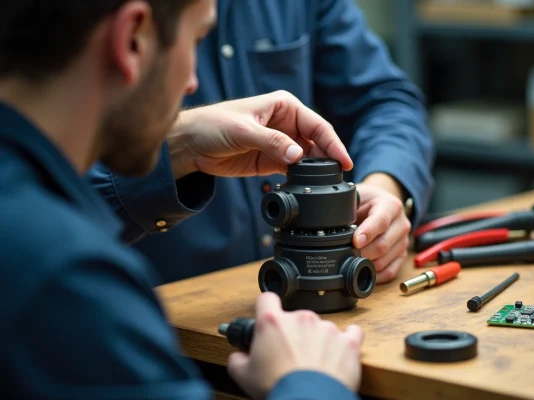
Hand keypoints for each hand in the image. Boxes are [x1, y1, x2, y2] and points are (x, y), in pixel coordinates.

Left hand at [167, 90, 352, 179]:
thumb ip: (272, 142)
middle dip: (328, 159)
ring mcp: (281, 143)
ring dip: (316, 171)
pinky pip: (294, 170)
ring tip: (325, 186)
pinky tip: (307, 188)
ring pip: (308, 158)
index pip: (316, 125)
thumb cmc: (212, 125)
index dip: (333, 143)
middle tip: (338, 178)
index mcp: (284, 106)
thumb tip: (298, 156)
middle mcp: (286, 123)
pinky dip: (301, 179)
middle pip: (316, 142)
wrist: (190, 145)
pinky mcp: (272, 161)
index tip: (344, 161)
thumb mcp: (243, 131)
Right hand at [227, 292, 363, 399]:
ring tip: (314, 364)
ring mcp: (326, 328)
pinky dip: (346, 341)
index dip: (265, 308)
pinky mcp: (348, 341)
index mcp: (273, 322)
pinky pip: (351, 333)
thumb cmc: (279, 387)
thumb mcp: (244, 375)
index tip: (268, 318)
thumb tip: (239, 356)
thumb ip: (237, 359)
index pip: (266, 299)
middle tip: (290, 356)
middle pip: (295, 318)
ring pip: (321, 328)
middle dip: (293, 334)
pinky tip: (340, 352)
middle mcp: (301, 319)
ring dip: (318, 341)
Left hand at [353, 182, 410, 283]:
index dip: (367, 233)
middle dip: (362, 253)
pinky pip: (390, 272)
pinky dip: (375, 275)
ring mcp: (403, 241)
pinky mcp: (402, 255)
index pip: (381, 221)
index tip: (355, 241)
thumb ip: (347, 207)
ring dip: (366, 264)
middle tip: (346, 254)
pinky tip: (363, 271)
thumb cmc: (366, 201)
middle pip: (383, 245)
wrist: (380, 204)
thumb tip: (332, 222)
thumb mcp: (357, 197)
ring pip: (385, 260)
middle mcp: (401, 223)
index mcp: (391, 205)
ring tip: (352, 261)